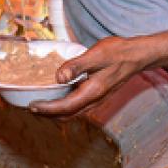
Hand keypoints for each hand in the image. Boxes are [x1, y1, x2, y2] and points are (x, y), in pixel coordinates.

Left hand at [29, 36, 155, 115]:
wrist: (136, 56)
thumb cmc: (117, 53)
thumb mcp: (95, 55)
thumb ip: (76, 66)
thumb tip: (58, 77)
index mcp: (92, 92)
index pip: (65, 107)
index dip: (47, 109)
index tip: (32, 106)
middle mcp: (95, 100)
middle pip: (67, 115)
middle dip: (48, 114)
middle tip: (31, 108)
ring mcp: (97, 99)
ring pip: (73, 112)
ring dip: (56, 112)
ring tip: (41, 105)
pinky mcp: (98, 95)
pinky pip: (78, 107)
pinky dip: (65, 106)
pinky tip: (59, 96)